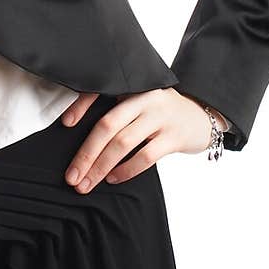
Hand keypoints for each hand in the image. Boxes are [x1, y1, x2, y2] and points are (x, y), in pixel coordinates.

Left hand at [60, 89, 221, 192]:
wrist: (203, 115)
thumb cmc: (163, 112)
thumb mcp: (141, 101)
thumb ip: (118, 111)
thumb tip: (84, 139)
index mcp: (132, 86)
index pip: (100, 90)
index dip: (80, 105)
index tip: (65, 124)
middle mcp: (144, 98)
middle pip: (107, 126)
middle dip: (86, 154)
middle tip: (71, 176)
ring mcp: (160, 117)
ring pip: (122, 143)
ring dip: (101, 166)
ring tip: (87, 182)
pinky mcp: (174, 136)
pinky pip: (145, 156)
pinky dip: (126, 169)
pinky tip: (113, 178)